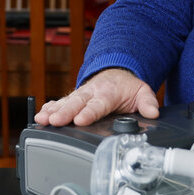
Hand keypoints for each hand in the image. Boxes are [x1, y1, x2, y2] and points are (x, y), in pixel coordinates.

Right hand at [33, 68, 158, 126]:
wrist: (116, 73)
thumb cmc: (126, 86)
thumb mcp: (141, 91)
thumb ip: (147, 102)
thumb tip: (153, 112)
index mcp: (108, 93)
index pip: (98, 105)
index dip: (89, 112)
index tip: (80, 120)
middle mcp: (91, 93)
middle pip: (77, 104)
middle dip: (65, 112)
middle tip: (54, 121)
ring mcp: (81, 95)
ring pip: (65, 103)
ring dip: (53, 111)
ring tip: (41, 119)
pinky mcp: (73, 98)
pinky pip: (60, 102)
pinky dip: (49, 108)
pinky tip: (40, 116)